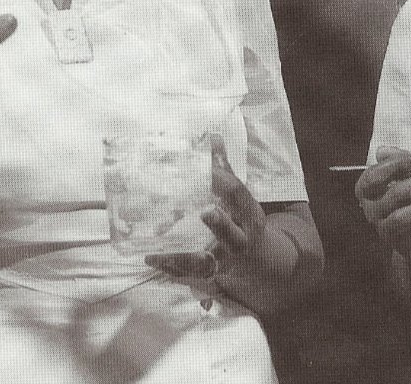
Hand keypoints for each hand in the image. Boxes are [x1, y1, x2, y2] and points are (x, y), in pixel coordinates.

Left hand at [144, 135, 291, 306]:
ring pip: (208, 263)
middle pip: (234, 235)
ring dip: (184, 258)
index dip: (223, 181)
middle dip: (221, 224)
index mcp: (249, 215)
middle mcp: (241, 240)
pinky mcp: (212, 274)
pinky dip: (171, 269)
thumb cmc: (241, 218)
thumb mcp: (238, 195)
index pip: (238, 195)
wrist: (260, 260)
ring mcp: (227, 261)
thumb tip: (211, 135)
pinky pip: (191, 275)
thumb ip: (223, 168)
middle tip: (206, 212)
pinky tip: (151, 259)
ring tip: (158, 252)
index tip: (209, 169)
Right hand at [354, 146, 410, 259]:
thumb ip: (401, 160)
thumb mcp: (401, 174)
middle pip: (397, 194)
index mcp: (366, 190)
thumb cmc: (406, 195)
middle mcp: (372, 211)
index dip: (398, 165)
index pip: (375, 176)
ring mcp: (387, 231)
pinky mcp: (405, 247)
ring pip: (407, 217)